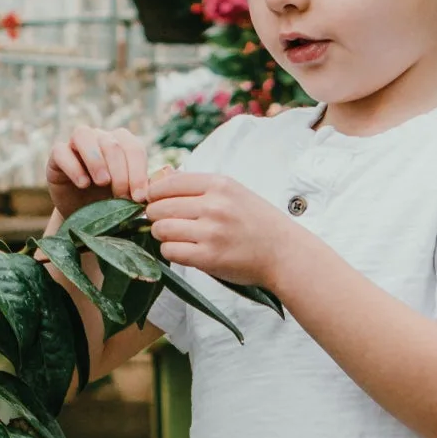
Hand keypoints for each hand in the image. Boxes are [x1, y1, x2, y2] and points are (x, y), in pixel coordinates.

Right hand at [46, 125, 149, 218]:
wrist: (82, 218)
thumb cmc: (111, 204)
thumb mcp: (131, 196)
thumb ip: (148, 184)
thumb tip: (170, 172)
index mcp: (122, 143)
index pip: (133, 148)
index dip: (138, 172)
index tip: (139, 198)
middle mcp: (100, 138)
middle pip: (112, 144)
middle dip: (120, 173)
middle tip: (122, 197)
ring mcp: (76, 144)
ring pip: (85, 136)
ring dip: (97, 160)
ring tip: (102, 183)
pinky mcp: (57, 156)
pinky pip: (61, 151)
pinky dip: (73, 166)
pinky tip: (83, 183)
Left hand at [145, 171, 289, 290]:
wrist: (284, 252)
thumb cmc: (256, 222)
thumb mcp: (233, 192)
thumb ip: (199, 187)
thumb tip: (160, 179)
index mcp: (219, 184)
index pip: (168, 182)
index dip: (153, 193)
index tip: (153, 201)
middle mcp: (214, 206)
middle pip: (160, 206)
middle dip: (155, 215)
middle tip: (162, 222)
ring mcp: (211, 232)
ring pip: (162, 229)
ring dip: (161, 234)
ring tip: (174, 237)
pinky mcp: (209, 258)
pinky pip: (171, 251)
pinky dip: (170, 251)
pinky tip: (182, 250)